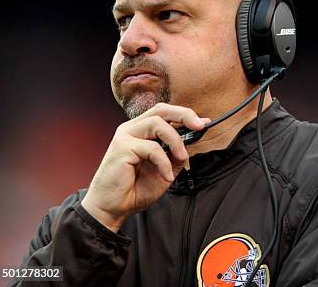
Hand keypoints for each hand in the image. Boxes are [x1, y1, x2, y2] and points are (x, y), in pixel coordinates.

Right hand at [81, 103, 209, 231]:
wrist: (113, 208)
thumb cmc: (135, 188)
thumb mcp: (165, 168)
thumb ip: (176, 154)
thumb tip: (193, 140)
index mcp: (141, 131)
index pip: (164, 113)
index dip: (185, 115)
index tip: (204, 123)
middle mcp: (132, 129)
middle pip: (161, 110)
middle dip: (184, 115)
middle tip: (199, 127)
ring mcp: (125, 136)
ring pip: (157, 123)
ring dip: (175, 141)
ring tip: (182, 158)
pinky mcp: (121, 147)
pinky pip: (152, 148)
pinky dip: (164, 162)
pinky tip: (166, 176)